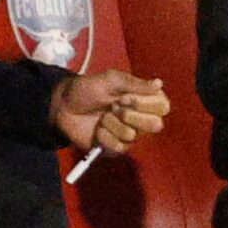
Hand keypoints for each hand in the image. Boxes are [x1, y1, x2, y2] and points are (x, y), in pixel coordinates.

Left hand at [51, 70, 167, 154]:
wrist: (64, 106)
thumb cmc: (87, 90)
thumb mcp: (109, 79)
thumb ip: (134, 83)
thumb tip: (159, 83)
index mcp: (144, 100)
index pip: (163, 106)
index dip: (144, 103)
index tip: (123, 97)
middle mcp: (141, 119)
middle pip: (156, 124)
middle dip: (130, 115)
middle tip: (113, 107)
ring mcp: (129, 135)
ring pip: (132, 135)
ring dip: (111, 123)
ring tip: (101, 117)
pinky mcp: (116, 148)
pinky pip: (119, 147)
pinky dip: (104, 136)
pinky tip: (97, 130)